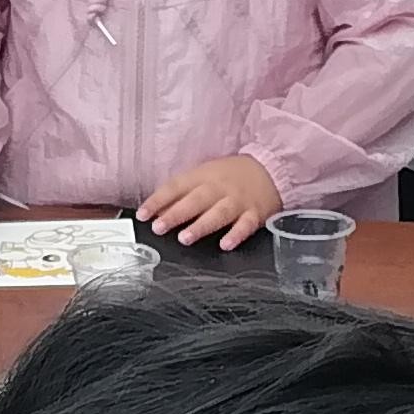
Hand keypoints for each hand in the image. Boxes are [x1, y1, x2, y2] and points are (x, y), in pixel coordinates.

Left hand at [142, 155, 283, 249]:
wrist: (271, 168)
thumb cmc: (232, 175)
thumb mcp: (205, 176)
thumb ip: (182, 193)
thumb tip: (157, 211)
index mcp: (204, 176)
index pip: (176, 186)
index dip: (158, 200)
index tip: (142, 214)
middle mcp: (220, 188)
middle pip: (196, 200)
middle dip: (176, 214)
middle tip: (159, 227)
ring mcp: (238, 201)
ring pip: (218, 213)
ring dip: (201, 226)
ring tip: (185, 238)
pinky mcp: (255, 214)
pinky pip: (246, 225)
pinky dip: (236, 235)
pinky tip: (226, 245)